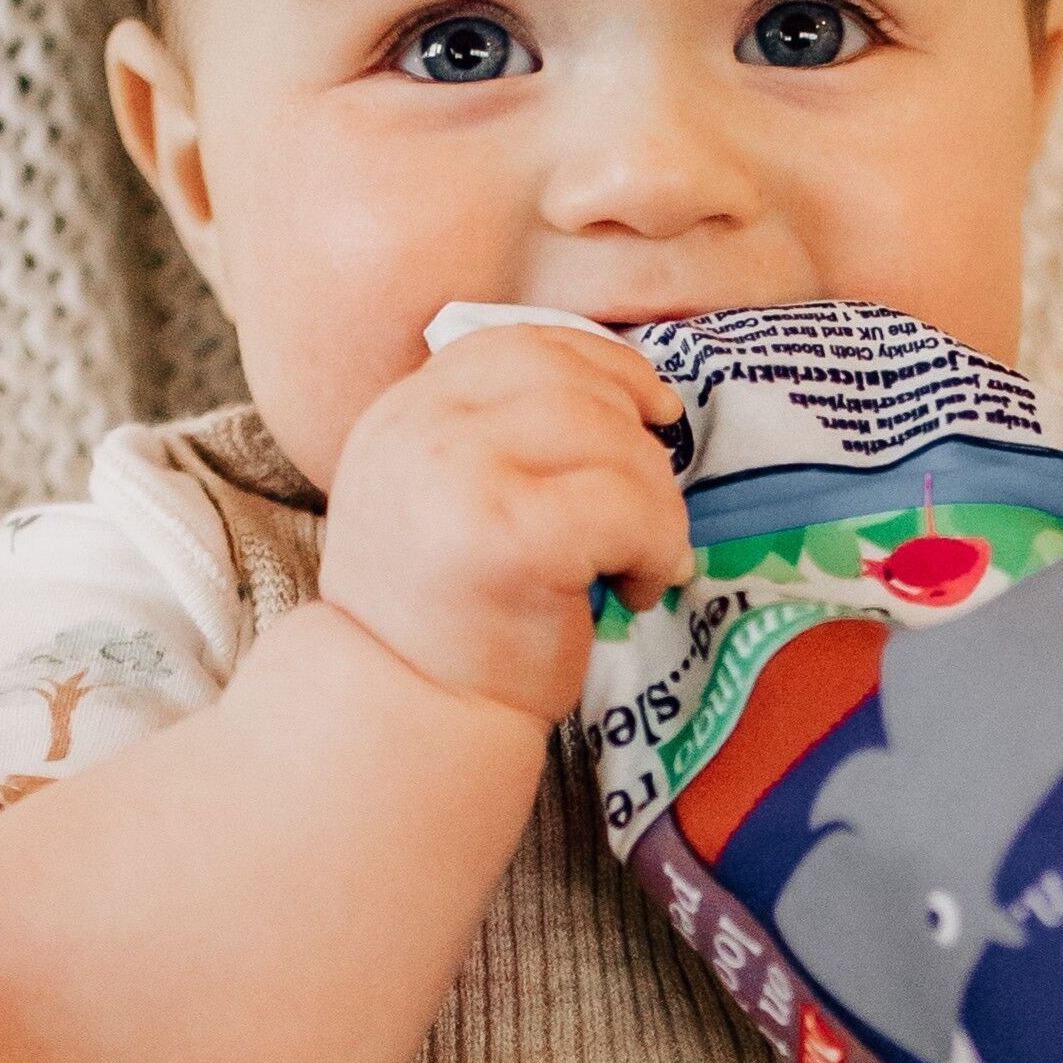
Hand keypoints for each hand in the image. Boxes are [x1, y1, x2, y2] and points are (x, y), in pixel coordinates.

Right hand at [317, 324, 694, 725]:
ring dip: (657, 501)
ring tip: (645, 560)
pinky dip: (657, 545)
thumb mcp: (447, 496)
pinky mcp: (510, 535)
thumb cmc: (450, 615)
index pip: (520, 343)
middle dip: (638, 443)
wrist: (405, 718)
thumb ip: (502, 435)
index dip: (603, 364)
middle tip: (648, 514)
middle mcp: (421, 427)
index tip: (651, 407)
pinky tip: (636, 590)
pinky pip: (627, 507)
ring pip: (611, 437)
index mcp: (406, 411)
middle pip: (574, 383)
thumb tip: (632, 397)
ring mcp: (460, 474)